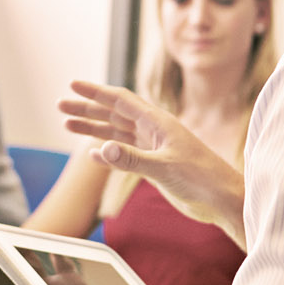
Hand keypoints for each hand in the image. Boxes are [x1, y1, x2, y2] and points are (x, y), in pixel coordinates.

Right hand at [59, 80, 245, 241]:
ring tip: (67, 125)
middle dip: (87, 109)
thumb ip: (131, 159)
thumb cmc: (202, 178)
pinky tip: (92, 153)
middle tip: (61, 105)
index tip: (73, 85)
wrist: (222, 199)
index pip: (121, 100)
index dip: (96, 92)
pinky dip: (107, 152)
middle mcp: (154, 131)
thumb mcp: (164, 168)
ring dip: (93, 128)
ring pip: (117, 133)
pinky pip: (125, 153)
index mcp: (158, 123)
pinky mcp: (155, 165)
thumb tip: (100, 150)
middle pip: (114, 114)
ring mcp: (154, 148)